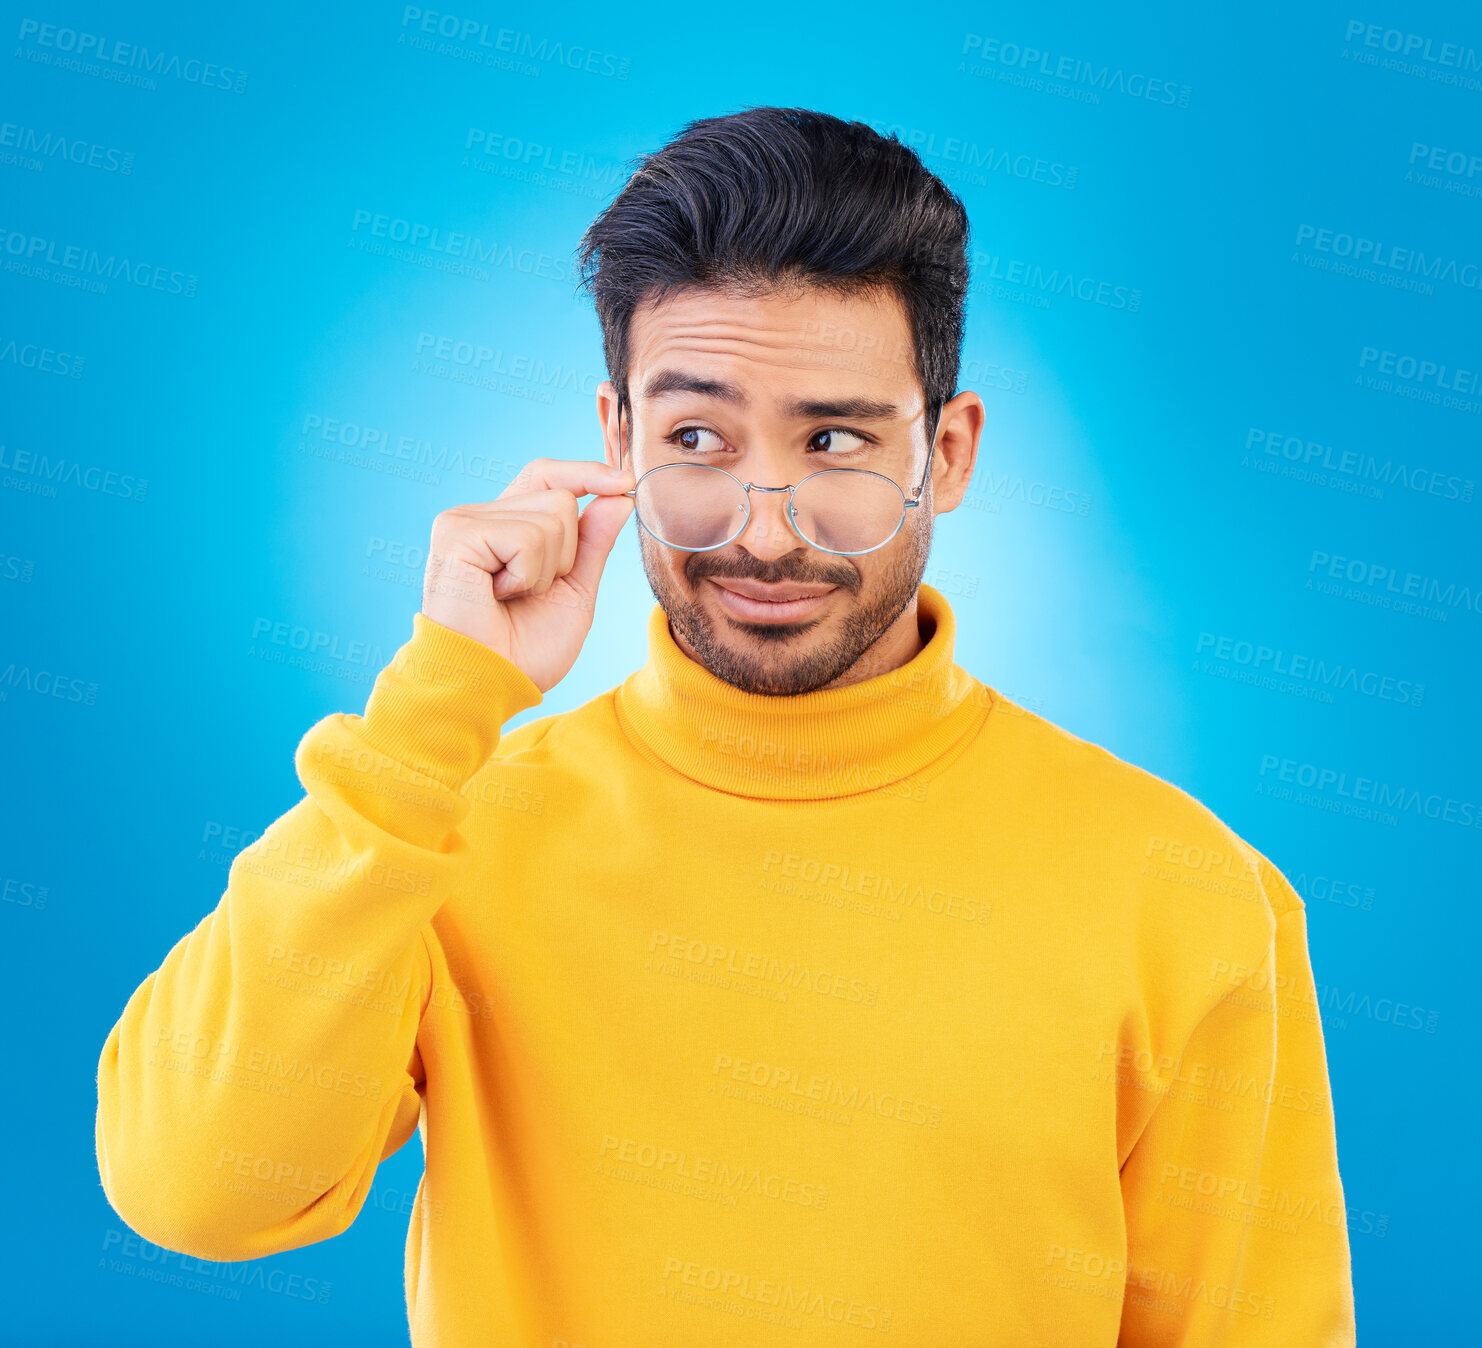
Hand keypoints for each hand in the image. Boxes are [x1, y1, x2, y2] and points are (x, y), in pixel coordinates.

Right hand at [420, 458, 635, 691]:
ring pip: (551, 516)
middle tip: (530, 593)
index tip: (625, 480)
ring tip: (511, 598)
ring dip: (546, 570)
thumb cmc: (525, 649)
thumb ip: (594, 542)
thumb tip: (621, 495)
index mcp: (504, 525)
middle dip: (567, 554)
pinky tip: (496, 596)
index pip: (548, 476)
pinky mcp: (455, 534)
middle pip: (561, 497)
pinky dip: (527, 575)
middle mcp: (479, 515)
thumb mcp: (575, 590)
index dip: (586, 473)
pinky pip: (527, 537)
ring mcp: (463, 521)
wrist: (489, 684)